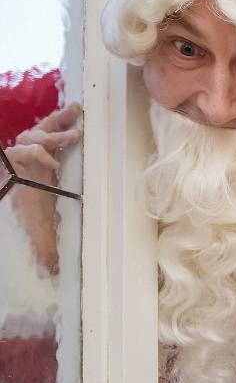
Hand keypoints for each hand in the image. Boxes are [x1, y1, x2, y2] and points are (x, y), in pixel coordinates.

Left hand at [5, 103, 80, 269]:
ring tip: (75, 113)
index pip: (23, 153)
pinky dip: (58, 129)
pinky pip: (45, 137)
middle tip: (74, 128)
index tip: (53, 165)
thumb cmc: (27, 229)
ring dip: (56, 124)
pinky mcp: (39, 157)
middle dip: (52, 132)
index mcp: (19, 178)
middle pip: (30, 137)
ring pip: (37, 133)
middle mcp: (20, 165)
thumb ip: (43, 249)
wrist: (13, 228)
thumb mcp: (35, 238)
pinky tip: (72, 123)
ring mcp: (29, 158)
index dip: (38, 154)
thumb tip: (54, 270)